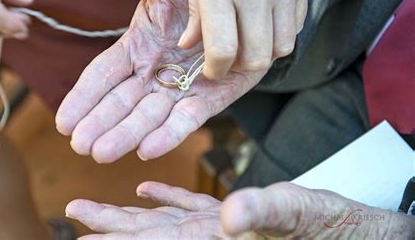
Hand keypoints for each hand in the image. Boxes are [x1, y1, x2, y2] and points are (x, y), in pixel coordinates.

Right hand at [55, 0, 267, 162]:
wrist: (240, 2)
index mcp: (135, 49)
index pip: (103, 75)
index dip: (84, 97)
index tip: (64, 121)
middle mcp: (153, 75)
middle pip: (122, 103)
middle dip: (101, 124)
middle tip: (80, 144)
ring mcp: (179, 90)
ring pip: (149, 117)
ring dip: (127, 135)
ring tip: (102, 153)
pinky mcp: (209, 100)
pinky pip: (187, 119)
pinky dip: (169, 134)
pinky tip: (147, 150)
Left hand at [66, 181, 414, 238]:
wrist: (354, 234)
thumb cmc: (335, 229)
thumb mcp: (303, 214)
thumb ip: (267, 211)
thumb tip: (229, 213)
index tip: (82, 236)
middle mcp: (211, 238)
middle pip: (149, 234)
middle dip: (109, 227)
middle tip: (73, 211)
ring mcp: (219, 230)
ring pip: (163, 221)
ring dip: (129, 215)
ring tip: (95, 209)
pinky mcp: (232, 219)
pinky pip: (190, 210)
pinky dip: (167, 200)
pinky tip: (147, 191)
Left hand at [181, 0, 307, 78]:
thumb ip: (195, 14)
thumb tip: (190, 45)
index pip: (223, 50)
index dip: (215, 70)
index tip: (211, 69)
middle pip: (257, 56)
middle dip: (240, 67)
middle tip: (229, 58)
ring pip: (282, 47)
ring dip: (264, 52)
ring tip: (248, 40)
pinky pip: (296, 25)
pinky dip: (280, 33)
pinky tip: (265, 21)